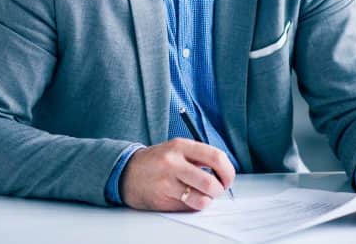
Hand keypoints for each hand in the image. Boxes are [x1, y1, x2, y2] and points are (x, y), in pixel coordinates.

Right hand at [119, 138, 235, 211]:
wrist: (127, 172)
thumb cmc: (157, 161)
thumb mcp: (177, 149)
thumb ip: (199, 157)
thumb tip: (224, 172)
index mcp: (181, 146)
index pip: (216, 157)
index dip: (228, 171)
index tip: (228, 178)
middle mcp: (173, 163)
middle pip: (210, 182)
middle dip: (219, 190)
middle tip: (216, 190)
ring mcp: (166, 183)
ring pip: (201, 200)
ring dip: (206, 201)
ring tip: (201, 195)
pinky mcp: (161, 200)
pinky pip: (187, 208)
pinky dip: (192, 206)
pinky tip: (185, 199)